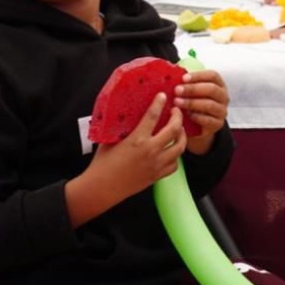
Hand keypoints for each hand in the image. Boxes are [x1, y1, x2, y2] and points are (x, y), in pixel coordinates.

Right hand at [69, 94, 185, 224]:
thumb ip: (122, 129)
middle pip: (174, 130)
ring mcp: (156, 164)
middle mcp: (150, 151)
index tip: (163, 96)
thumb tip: (126, 116)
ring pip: (180, 147)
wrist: (102, 188)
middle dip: (178, 117)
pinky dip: (176, 156)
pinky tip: (173, 151)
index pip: (152, 116)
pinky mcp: (157, 175)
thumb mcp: (110, 140)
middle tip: (176, 111)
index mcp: (137, 139)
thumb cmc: (102, 163)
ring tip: (179, 130)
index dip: (159, 103)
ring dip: (182, 136)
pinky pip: (175, 164)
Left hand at [175, 69, 228, 153]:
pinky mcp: (218, 124)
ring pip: (210, 105)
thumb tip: (170, 76)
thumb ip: (185, 84)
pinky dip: (196, 117)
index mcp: (218, 84)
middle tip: (177, 90)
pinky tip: (186, 116)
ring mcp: (222, 111)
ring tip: (177, 102)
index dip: (198, 76)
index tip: (183, 78)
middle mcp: (223, 97)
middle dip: (193, 89)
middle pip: (212, 89)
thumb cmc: (193, 105)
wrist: (198, 126)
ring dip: (192, 103)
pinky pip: (208, 120)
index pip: (212, 76)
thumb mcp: (191, 92)